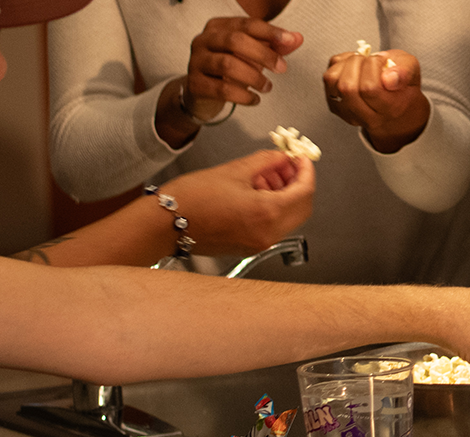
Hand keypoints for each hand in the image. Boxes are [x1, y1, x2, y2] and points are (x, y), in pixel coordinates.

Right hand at [158, 150, 314, 255]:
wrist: (163, 225)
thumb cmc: (190, 200)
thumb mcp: (233, 170)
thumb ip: (265, 161)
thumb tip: (282, 156)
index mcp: (267, 213)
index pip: (305, 191)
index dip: (306, 170)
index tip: (301, 158)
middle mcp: (267, 234)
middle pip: (302, 207)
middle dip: (297, 183)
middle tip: (285, 164)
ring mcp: (258, 243)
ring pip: (288, 217)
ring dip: (284, 194)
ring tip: (265, 175)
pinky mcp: (248, 247)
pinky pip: (272, 226)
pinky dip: (272, 207)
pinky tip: (255, 190)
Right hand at [186, 18, 301, 108]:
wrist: (202, 93)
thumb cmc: (230, 68)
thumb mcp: (253, 54)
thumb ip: (275, 46)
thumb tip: (297, 38)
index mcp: (218, 27)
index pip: (246, 24)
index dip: (269, 32)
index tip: (289, 41)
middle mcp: (203, 40)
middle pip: (235, 41)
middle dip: (263, 54)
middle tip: (281, 68)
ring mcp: (196, 62)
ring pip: (227, 65)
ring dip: (254, 77)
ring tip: (267, 86)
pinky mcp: (195, 84)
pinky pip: (221, 89)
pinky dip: (243, 96)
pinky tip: (254, 99)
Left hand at [323, 49, 428, 152]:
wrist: (395, 104)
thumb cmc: (401, 83)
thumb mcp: (411, 70)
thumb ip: (404, 71)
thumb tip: (388, 78)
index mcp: (391, 109)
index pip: (370, 88)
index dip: (373, 65)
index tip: (381, 58)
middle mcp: (368, 117)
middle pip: (348, 87)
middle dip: (356, 62)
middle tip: (369, 59)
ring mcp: (349, 114)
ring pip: (333, 82)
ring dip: (345, 63)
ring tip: (361, 62)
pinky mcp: (336, 106)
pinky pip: (328, 79)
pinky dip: (338, 65)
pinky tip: (353, 67)